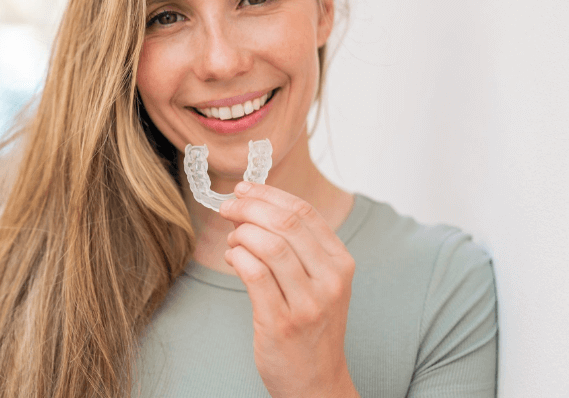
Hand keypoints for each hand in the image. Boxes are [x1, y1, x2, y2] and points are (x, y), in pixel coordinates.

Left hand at [219, 182, 358, 397]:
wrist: (317, 383)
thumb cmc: (312, 327)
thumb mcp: (322, 283)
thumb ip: (301, 247)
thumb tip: (261, 206)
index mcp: (341, 263)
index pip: (305, 213)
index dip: (270, 194)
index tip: (245, 189)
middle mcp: (329, 280)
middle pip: (286, 224)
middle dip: (249, 208)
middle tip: (228, 208)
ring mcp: (308, 303)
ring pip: (269, 245)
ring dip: (241, 234)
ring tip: (232, 240)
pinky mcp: (281, 322)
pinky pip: (254, 274)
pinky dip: (238, 257)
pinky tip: (233, 257)